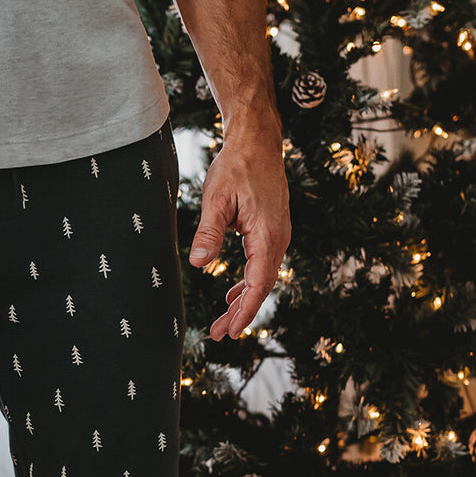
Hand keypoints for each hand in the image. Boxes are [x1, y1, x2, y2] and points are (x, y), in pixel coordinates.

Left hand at [187, 112, 292, 338]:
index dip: (245, 311)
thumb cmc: (236, 167)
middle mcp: (278, 239)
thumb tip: (197, 264)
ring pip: (262, 277)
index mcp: (267, 235)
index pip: (258, 284)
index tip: (232, 332)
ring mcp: (278, 235)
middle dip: (241, 313)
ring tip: (224, 322)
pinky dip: (248, 282)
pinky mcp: (273, 230)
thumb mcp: (216, 199)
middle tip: (219, 335)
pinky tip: (232, 293)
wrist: (258, 141)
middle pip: (261, 286)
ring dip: (243, 300)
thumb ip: (208, 232)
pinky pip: (262, 264)